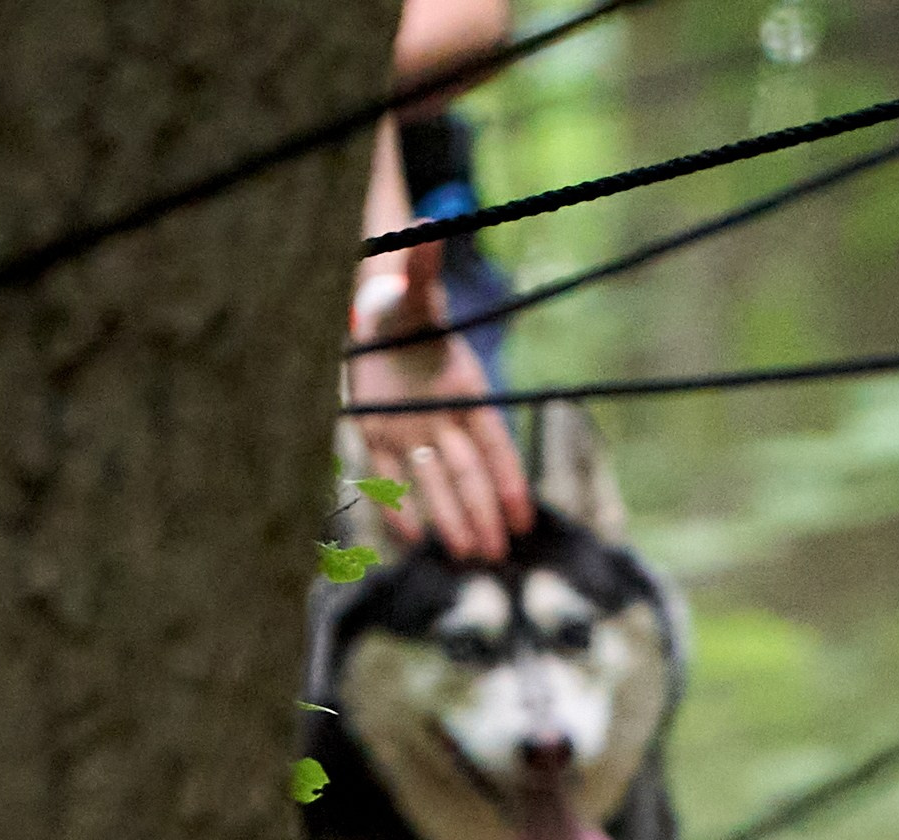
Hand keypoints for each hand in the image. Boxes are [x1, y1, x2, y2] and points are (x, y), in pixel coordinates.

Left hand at [345, 242, 532, 561]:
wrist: (372, 308)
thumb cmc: (401, 298)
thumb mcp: (411, 281)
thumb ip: (421, 264)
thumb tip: (428, 224)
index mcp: (463, 389)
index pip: (493, 443)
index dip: (508, 480)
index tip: (525, 517)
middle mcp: (441, 417)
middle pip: (467, 474)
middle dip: (481, 514)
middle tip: (496, 555)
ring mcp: (410, 429)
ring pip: (435, 482)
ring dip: (451, 519)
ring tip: (468, 557)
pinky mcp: (376, 432)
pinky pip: (388, 473)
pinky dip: (398, 502)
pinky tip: (410, 535)